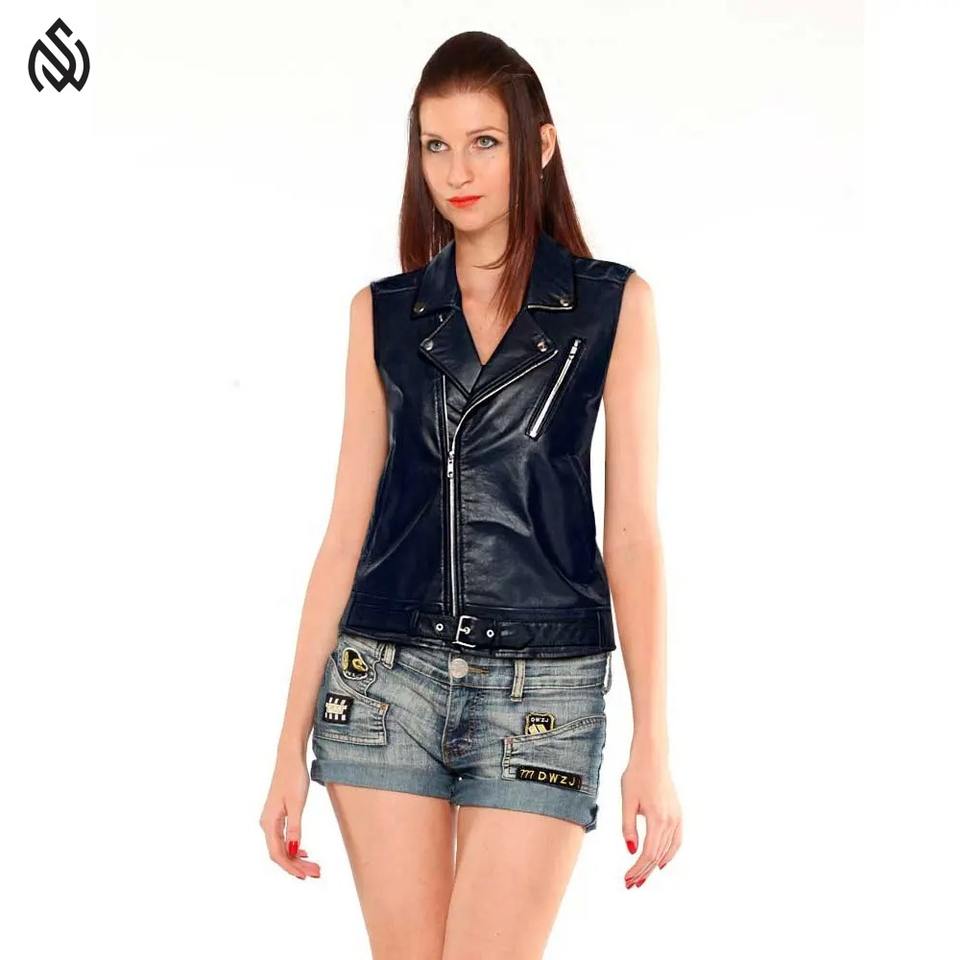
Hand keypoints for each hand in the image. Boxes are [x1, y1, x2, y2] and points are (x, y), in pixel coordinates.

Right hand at [259, 752, 321, 879]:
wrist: (290, 758)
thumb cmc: (294, 777)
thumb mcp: (297, 804)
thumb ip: (295, 828)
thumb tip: (294, 851)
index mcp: (269, 823)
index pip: (277, 854)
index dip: (291, 867)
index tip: (306, 876)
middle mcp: (267, 824)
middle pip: (280, 853)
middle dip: (297, 866)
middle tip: (316, 873)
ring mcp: (271, 820)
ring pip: (282, 847)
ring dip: (297, 858)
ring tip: (314, 866)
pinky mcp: (277, 816)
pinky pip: (283, 838)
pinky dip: (294, 848)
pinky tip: (304, 852)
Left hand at [620, 747, 681, 887]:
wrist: (652, 757)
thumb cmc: (636, 775)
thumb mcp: (627, 801)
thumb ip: (628, 827)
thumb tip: (631, 851)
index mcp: (658, 818)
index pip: (648, 853)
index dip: (637, 869)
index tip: (627, 879)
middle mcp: (671, 821)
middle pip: (657, 855)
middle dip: (644, 872)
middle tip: (631, 884)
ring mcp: (677, 817)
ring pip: (668, 850)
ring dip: (654, 866)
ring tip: (642, 877)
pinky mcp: (678, 814)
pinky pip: (676, 840)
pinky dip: (669, 854)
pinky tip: (660, 862)